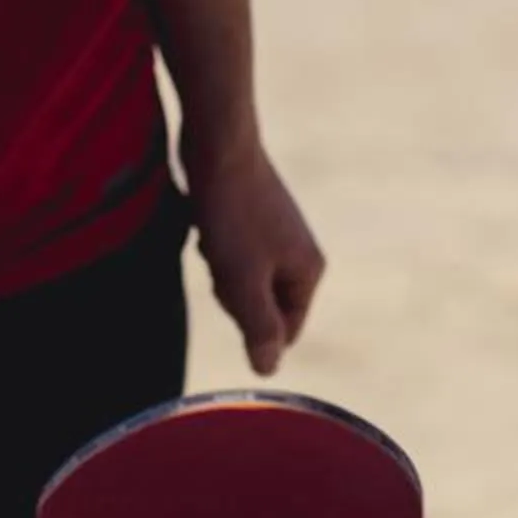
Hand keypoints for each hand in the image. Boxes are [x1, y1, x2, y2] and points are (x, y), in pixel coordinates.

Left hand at [188, 136, 324, 377]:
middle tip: (222, 258)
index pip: (283, 332)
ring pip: (242, 278)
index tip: (233, 288)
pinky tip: (208, 221)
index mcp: (309, 271)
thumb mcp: (243, 281)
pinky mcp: (254, 216)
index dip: (249, 323)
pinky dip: (214, 244)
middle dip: (233, 292)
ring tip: (215, 236)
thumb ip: (258, 329)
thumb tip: (267, 372)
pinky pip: (231, 252)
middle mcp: (301, 252)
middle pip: (260, 305)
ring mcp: (278, 232)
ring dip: (220, 267)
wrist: (218, 145)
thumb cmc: (231, 216)